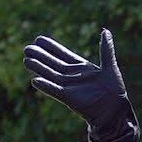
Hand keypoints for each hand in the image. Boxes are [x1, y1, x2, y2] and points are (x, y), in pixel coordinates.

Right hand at [23, 28, 138, 141]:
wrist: (115, 110)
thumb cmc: (114, 89)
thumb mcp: (110, 66)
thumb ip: (106, 49)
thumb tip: (105, 30)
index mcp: (81, 67)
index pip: (63, 54)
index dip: (51, 47)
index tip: (39, 39)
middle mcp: (72, 76)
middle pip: (53, 64)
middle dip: (41, 56)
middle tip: (27, 48)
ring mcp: (69, 87)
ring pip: (51, 75)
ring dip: (39, 68)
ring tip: (26, 60)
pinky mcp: (69, 98)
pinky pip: (55, 91)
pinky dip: (46, 86)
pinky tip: (35, 80)